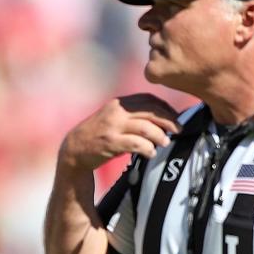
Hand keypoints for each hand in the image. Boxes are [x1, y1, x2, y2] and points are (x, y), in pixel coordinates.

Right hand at [58, 93, 180, 171]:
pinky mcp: (111, 143)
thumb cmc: (98, 135)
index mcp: (119, 103)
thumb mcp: (113, 118)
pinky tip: (151, 153)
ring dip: (160, 136)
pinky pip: (136, 144)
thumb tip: (160, 118)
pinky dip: (148, 148)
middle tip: (179, 130)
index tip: (175, 117)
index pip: (148, 99)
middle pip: (150, 111)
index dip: (165, 107)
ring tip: (165, 143)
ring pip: (146, 128)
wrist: (74, 149)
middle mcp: (116, 112)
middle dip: (168, 120)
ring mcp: (113, 127)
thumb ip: (132, 115)